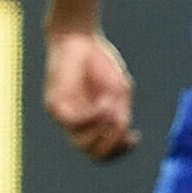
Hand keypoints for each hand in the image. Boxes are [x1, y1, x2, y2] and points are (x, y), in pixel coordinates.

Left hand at [43, 27, 138, 160]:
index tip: (136, 137)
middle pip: (94, 154)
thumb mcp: (119, 91)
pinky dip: (94, 116)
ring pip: (82, 144)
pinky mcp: (55, 105)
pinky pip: (75, 123)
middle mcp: (78, 124)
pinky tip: (104, 101)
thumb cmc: (100, 63)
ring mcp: (66, 116)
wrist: (79, 38)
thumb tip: (120, 132)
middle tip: (124, 125)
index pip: (104, 152)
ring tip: (113, 109)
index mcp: (94, 123)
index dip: (121, 150)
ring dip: (104, 131)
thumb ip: (121, 113)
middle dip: (114, 145)